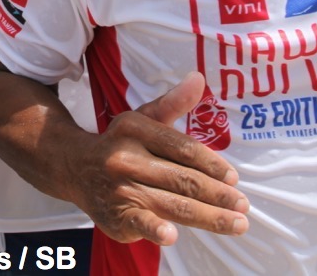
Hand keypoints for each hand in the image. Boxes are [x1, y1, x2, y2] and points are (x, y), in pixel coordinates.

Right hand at [70, 72, 248, 244]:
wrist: (73, 167)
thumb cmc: (119, 143)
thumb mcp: (142, 118)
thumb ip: (173, 103)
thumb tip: (198, 79)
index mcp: (135, 129)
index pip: (182, 148)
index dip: (212, 164)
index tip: (233, 178)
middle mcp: (126, 158)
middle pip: (183, 179)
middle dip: (219, 194)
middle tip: (243, 204)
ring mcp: (120, 188)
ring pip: (174, 204)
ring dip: (209, 217)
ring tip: (236, 223)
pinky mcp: (115, 215)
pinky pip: (139, 223)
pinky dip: (155, 230)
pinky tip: (172, 236)